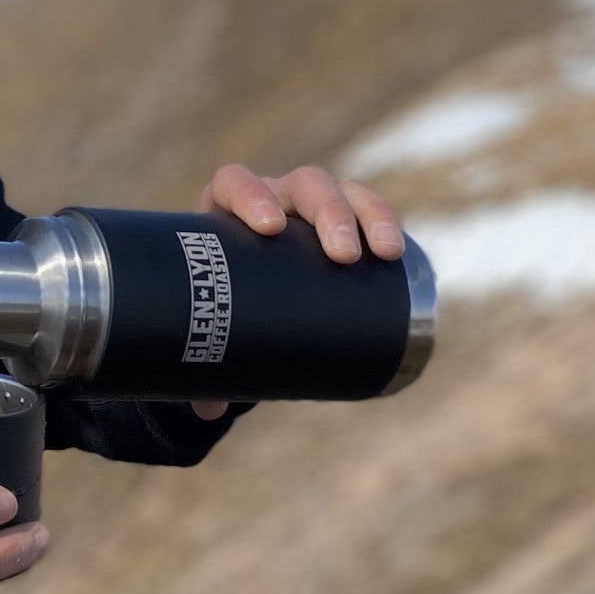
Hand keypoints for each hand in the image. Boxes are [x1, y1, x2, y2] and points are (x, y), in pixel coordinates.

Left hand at [189, 162, 405, 417]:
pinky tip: (396, 251)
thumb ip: (198, 368)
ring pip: (341, 193)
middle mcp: (270, 200)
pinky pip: (368, 213)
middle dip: (326, 211)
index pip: (234, 183)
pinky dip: (383, 224)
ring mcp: (308, 210)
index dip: (250, 195)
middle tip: (341, 255)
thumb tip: (206, 410)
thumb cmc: (215, 311)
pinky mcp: (342, 227)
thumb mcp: (204, 331)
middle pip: (299, 185)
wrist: (244, 305)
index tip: (266, 227)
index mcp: (223, 211)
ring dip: (366, 214)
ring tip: (382, 253)